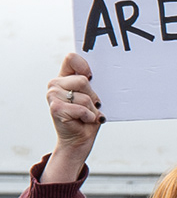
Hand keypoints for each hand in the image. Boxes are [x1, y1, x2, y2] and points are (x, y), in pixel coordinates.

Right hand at [42, 51, 100, 180]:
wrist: (80, 138)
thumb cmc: (89, 116)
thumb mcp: (93, 96)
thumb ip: (91, 83)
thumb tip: (102, 72)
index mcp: (65, 77)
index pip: (71, 58)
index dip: (84, 66)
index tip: (92, 76)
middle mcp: (55, 84)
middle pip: (83, 80)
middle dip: (93, 96)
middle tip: (91, 106)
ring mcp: (53, 95)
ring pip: (85, 96)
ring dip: (92, 109)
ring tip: (87, 114)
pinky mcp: (55, 108)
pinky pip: (82, 108)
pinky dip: (88, 116)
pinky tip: (84, 120)